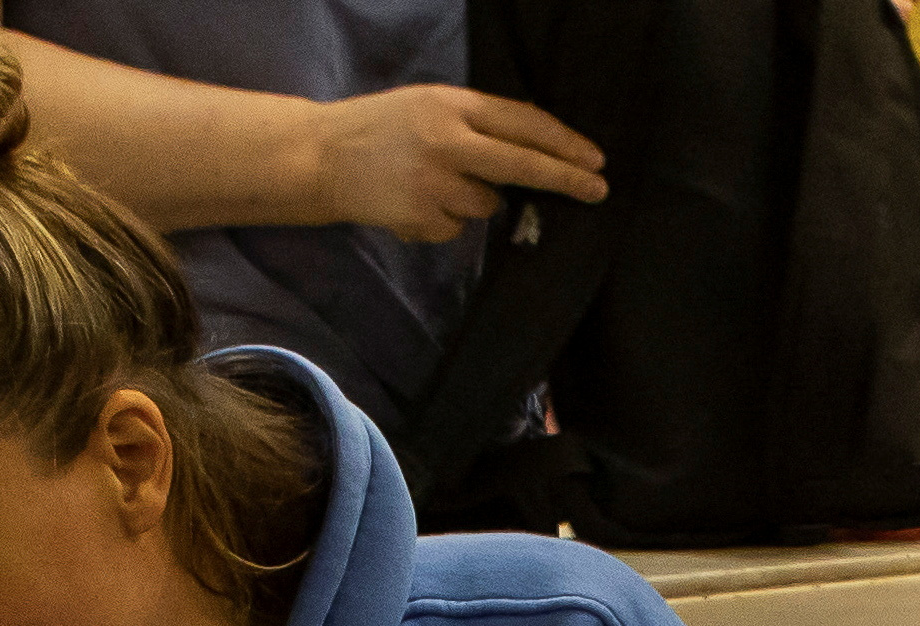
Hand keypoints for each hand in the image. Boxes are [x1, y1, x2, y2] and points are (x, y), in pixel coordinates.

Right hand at [308, 83, 605, 241]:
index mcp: (451, 106)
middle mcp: (447, 142)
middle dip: (565, 178)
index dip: (562, 142)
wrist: (321, 157)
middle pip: (522, 164)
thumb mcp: (430, 107)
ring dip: (475, 199)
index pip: (522, 122)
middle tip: (598, 189)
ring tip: (432, 183)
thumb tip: (536, 149)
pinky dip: (444, 218)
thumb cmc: (382, 129)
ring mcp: (436, 183)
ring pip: (488, 203)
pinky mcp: (424, 217)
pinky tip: (413, 201)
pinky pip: (457, 226)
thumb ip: (477, 124)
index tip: (595, 158)